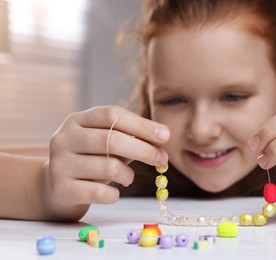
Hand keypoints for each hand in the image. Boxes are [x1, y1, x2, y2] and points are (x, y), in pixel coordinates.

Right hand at [43, 106, 169, 219]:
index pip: (112, 115)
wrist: (54, 189)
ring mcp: (60, 163)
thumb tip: (162, 138)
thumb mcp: (105, 145)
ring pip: (109, 167)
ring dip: (128, 174)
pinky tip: (114, 192)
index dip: (142, 124)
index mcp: (77, 120)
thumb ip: (130, 139)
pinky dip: (115, 194)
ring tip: (128, 177)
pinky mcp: (61, 189)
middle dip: (144, 150)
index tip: (165, 135)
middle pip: (112, 139)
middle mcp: (64, 138)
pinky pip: (100, 192)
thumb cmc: (89, 161)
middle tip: (163, 159)